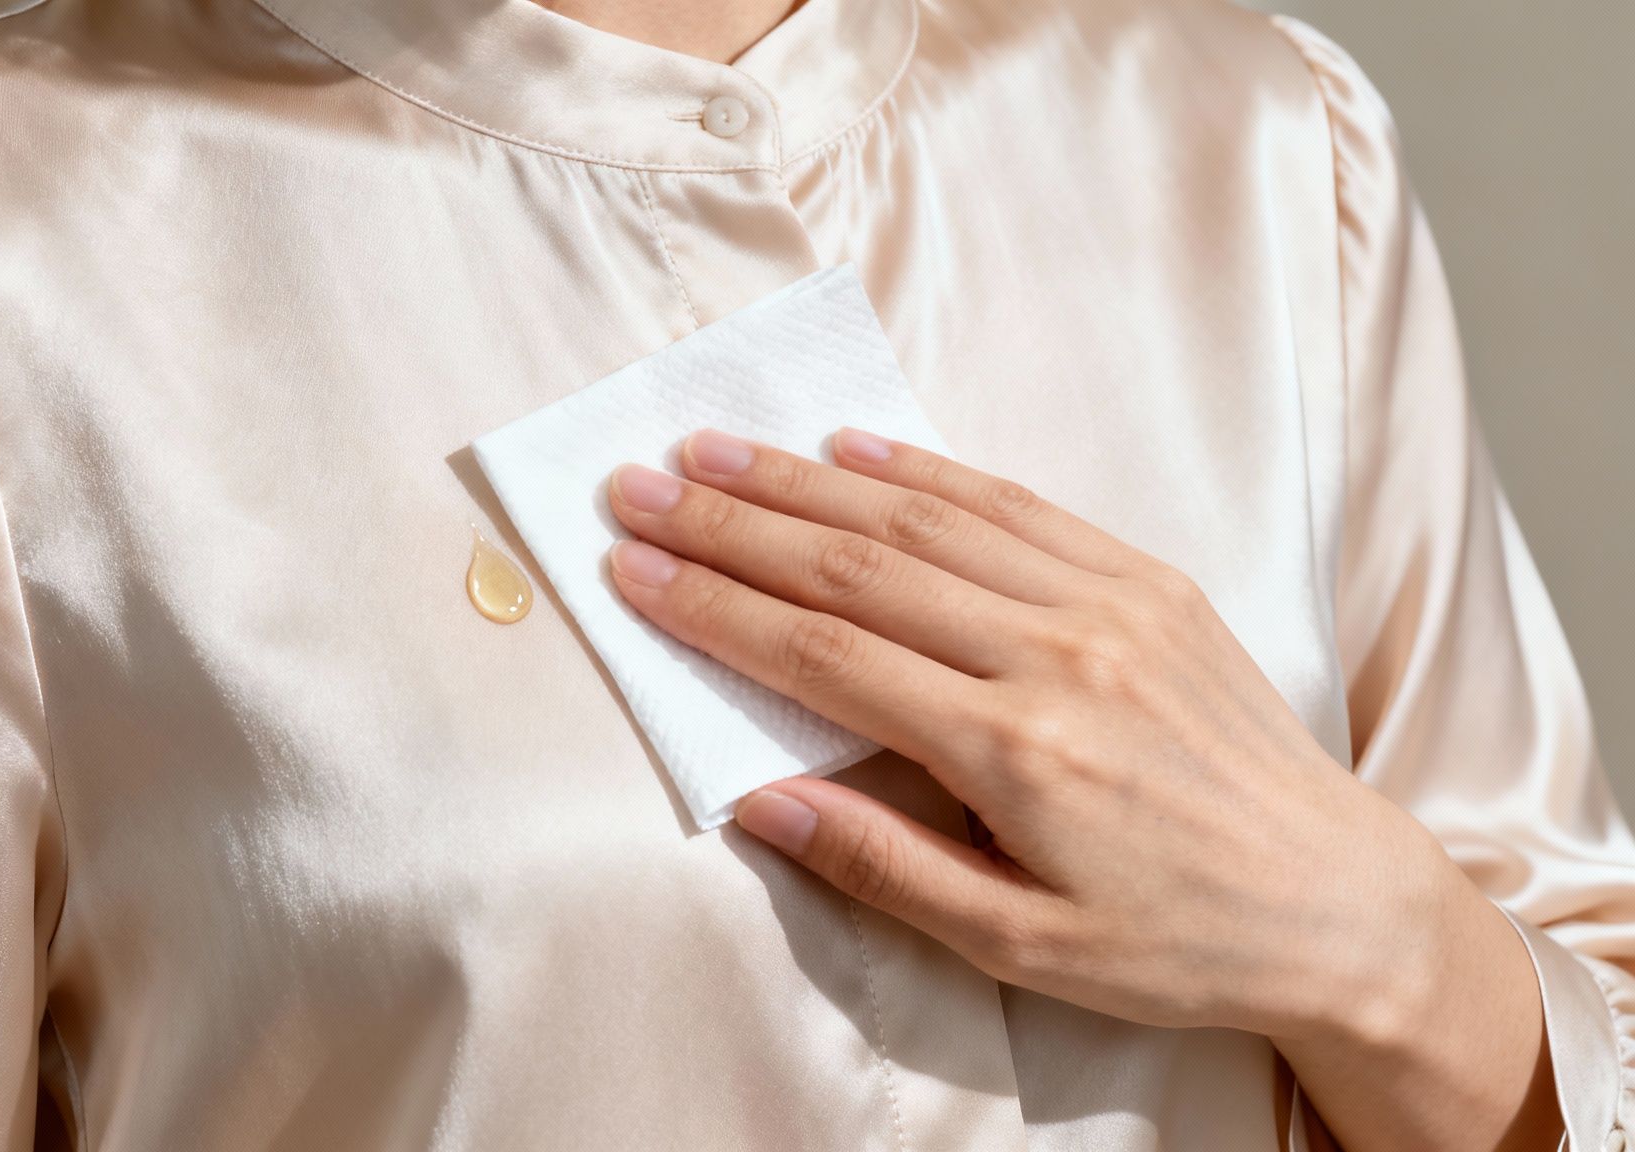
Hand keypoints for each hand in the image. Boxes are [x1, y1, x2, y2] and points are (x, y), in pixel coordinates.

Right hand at [603, 427, 1557, 1150]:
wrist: (1342, 906)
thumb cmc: (1178, 943)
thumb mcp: (1019, 942)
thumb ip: (882, 863)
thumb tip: (756, 798)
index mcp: (1016, 752)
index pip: (826, 658)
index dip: (716, 608)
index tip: (633, 568)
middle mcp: (1056, 655)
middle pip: (857, 569)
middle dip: (733, 524)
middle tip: (640, 485)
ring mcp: (1108, 603)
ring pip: (926, 522)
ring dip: (807, 482)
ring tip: (716, 451)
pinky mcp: (1148, 581)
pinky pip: (1016, 505)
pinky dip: (927, 472)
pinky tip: (854, 449)